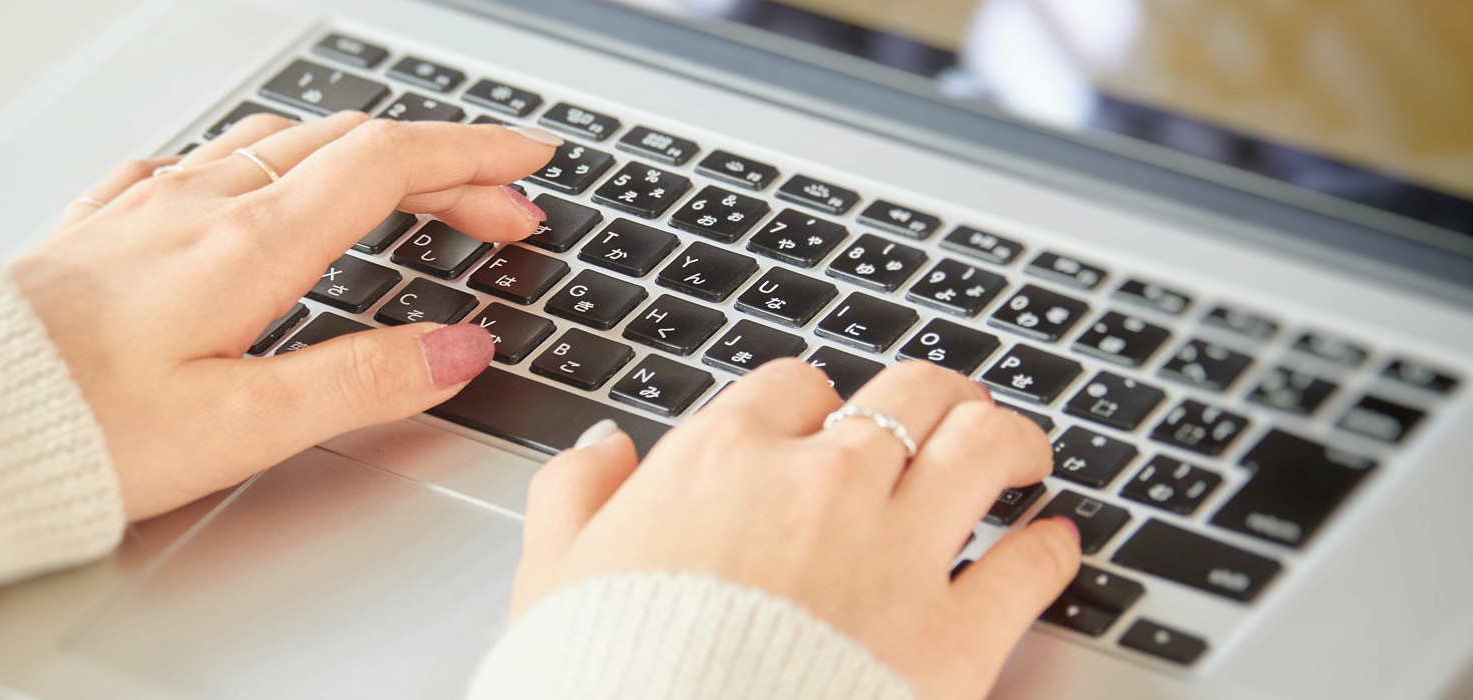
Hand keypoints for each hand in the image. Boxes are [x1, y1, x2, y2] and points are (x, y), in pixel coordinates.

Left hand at [10, 111, 562, 519]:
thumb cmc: (71, 427)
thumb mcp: (242, 426)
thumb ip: (361, 381)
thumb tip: (459, 350)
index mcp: (249, 245)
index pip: (389, 165)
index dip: (472, 159)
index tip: (528, 167)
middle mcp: (200, 205)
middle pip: (348, 147)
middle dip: (439, 167)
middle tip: (496, 209)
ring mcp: (146, 206)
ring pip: (277, 142)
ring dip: (359, 157)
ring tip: (398, 192)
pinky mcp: (101, 225)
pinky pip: (200, 160)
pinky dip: (265, 163)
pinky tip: (250, 188)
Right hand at [511, 359, 1081, 699]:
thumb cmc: (609, 682)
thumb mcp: (552, 578)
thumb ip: (576, 494)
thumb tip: (605, 447)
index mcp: (725, 460)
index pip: (795, 384)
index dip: (815, 404)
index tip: (822, 427)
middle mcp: (821, 484)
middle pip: (907, 395)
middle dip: (931, 399)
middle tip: (944, 414)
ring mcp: (896, 552)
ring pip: (985, 446)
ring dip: (1008, 438)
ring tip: (1018, 453)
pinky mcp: (953, 634)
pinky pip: (1029, 566)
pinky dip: (1050, 550)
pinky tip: (1051, 545)